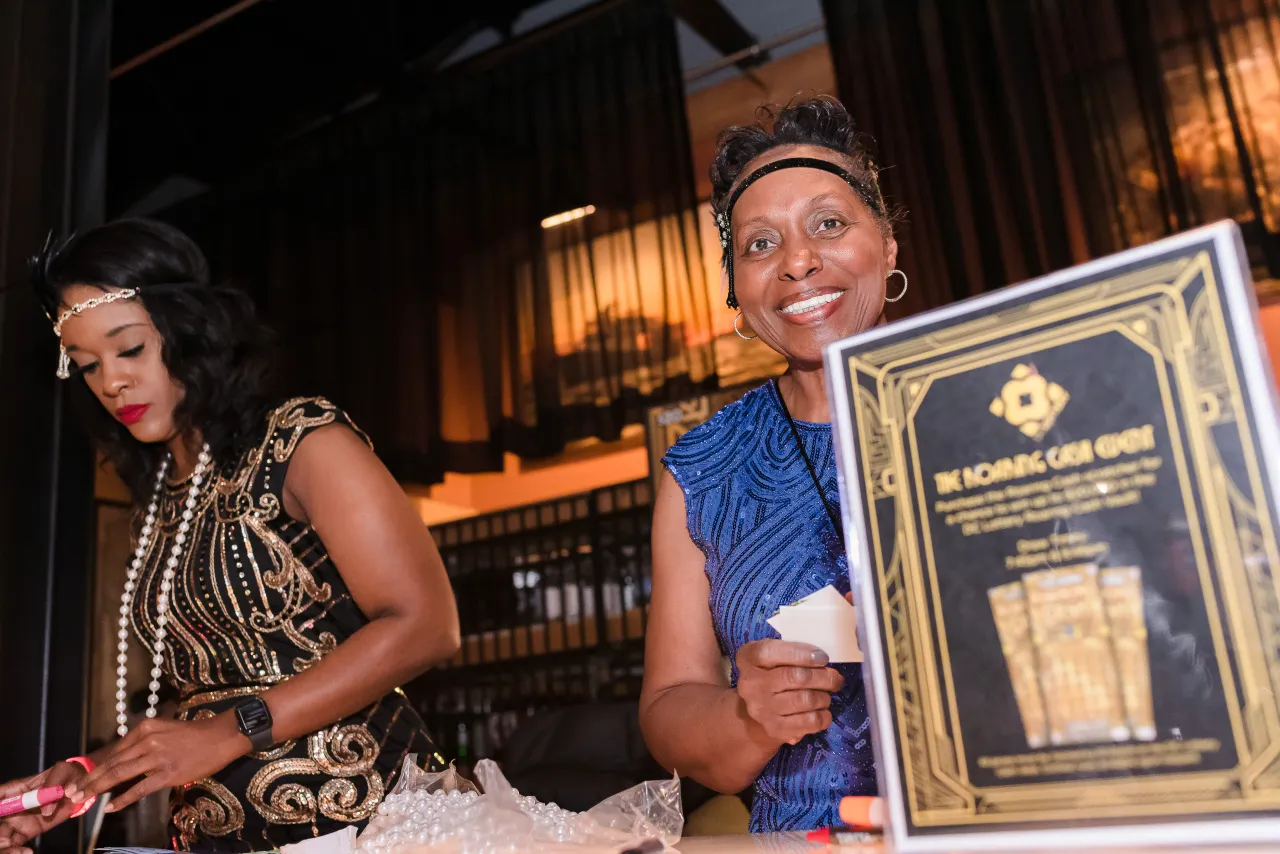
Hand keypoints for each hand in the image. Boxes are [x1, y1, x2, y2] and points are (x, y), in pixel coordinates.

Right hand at [0, 761, 87, 853]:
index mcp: (15, 791)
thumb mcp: (61, 772)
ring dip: (5, 847)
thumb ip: (52, 786)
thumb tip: (46, 810)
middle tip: (6, 841)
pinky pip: (17, 844)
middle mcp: (12, 808)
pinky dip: (17, 850)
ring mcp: (18, 821)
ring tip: (14, 850)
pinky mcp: (28, 831)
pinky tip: (25, 852)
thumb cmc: (66, 776)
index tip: (1, 819)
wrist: (79, 787)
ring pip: (4, 838)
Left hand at [65, 715, 246, 812]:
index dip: (96, 766)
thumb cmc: (196, 735)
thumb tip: (124, 760)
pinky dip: (123, 799)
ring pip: (120, 775)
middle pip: (113, 763)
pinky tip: (111, 807)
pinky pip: (140, 789)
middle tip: (73, 793)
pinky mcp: (167, 773)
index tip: (82, 778)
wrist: (222, 737)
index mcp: (146, 728)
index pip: (115, 751)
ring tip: (83, 800)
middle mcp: (148, 740)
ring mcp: (157, 757)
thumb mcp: (166, 730)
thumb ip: (145, 743)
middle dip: (90, 779)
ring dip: (98, 789)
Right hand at [735, 639, 844, 746]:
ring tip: (826, 695)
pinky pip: (808, 722)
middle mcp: (750, 684)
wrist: (760, 706)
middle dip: (823, 677)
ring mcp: (761, 708)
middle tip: (836, 678)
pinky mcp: (774, 728)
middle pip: (795, 677)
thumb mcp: (775, 655)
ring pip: (805, 700)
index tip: (822, 657)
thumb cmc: (774, 672)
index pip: (770, 652)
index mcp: (748, 658)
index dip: (800, 654)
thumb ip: (794, 651)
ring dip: (824, 697)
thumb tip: (822, 659)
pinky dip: (823, 716)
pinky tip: (823, 711)